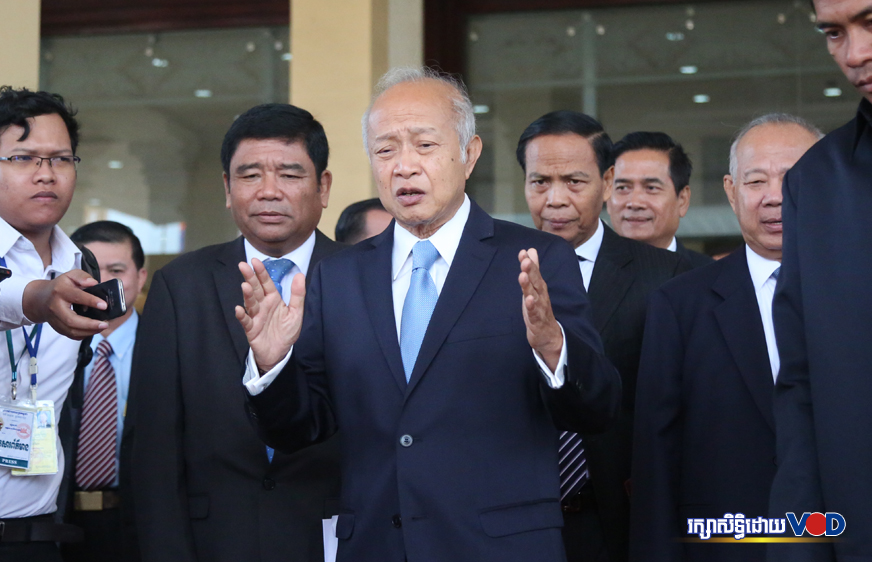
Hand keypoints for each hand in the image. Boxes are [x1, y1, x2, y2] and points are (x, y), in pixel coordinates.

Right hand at [22, 270, 108, 339]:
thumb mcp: (70, 275)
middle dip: (90, 324)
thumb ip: (82, 277)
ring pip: (71, 331)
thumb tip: (93, 283)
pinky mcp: (57, 327)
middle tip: (105, 323)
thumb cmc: (60, 286)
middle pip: (71, 320)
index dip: (91, 301)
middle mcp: (56, 307)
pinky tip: (94, 330)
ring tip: (102, 327)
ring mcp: (55, 319)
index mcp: (60, 291)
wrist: (40, 298)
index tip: (104, 305)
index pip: (77, 297)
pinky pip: (70, 335)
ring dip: (89, 331)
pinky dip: (83, 335)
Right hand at [235, 258, 305, 372]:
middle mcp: (263, 305)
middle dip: (250, 277)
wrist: (280, 352)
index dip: (261, 272)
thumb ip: (297, 294)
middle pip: (255, 289)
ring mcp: (255, 316)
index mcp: (273, 299)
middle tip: (243, 265)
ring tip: (245, 285)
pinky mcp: (251, 329)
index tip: (255, 261)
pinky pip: (246, 321)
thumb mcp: (296, 312)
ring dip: (247, 294)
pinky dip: (242, 315)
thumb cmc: (286, 331)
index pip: (266, 283)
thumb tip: (299, 274)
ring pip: (250, 303)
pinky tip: (239, 309)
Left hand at [518, 248, 562, 371]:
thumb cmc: (539, 309)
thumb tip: (531, 250)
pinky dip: (532, 306)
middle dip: (531, 270)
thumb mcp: (535, 288)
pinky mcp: (537, 321)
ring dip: (529, 286)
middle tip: (525, 260)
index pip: (534, 273)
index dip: (530, 262)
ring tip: (523, 275)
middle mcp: (541, 296)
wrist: (549, 336)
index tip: (523, 252)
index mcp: (539, 288)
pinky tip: (528, 299)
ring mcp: (540, 309)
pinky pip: (534, 313)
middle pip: (536, 282)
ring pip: (534, 295)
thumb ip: (533, 269)